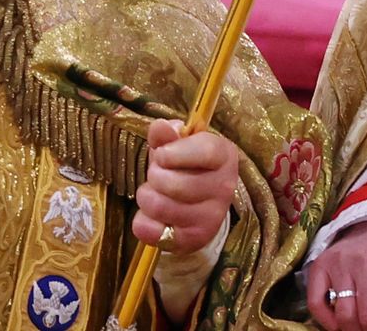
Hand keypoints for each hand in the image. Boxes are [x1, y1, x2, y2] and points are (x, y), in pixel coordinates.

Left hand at [131, 120, 239, 255]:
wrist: (200, 208)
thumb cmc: (185, 167)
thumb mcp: (177, 145)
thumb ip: (166, 134)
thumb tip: (161, 126)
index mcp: (224, 156)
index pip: (204, 151)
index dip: (174, 152)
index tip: (162, 154)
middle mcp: (224, 188)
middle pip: (172, 182)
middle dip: (154, 175)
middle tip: (159, 175)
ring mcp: (211, 218)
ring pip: (157, 206)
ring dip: (146, 196)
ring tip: (156, 193)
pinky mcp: (192, 240)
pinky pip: (149, 230)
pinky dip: (143, 221)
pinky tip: (155, 216)